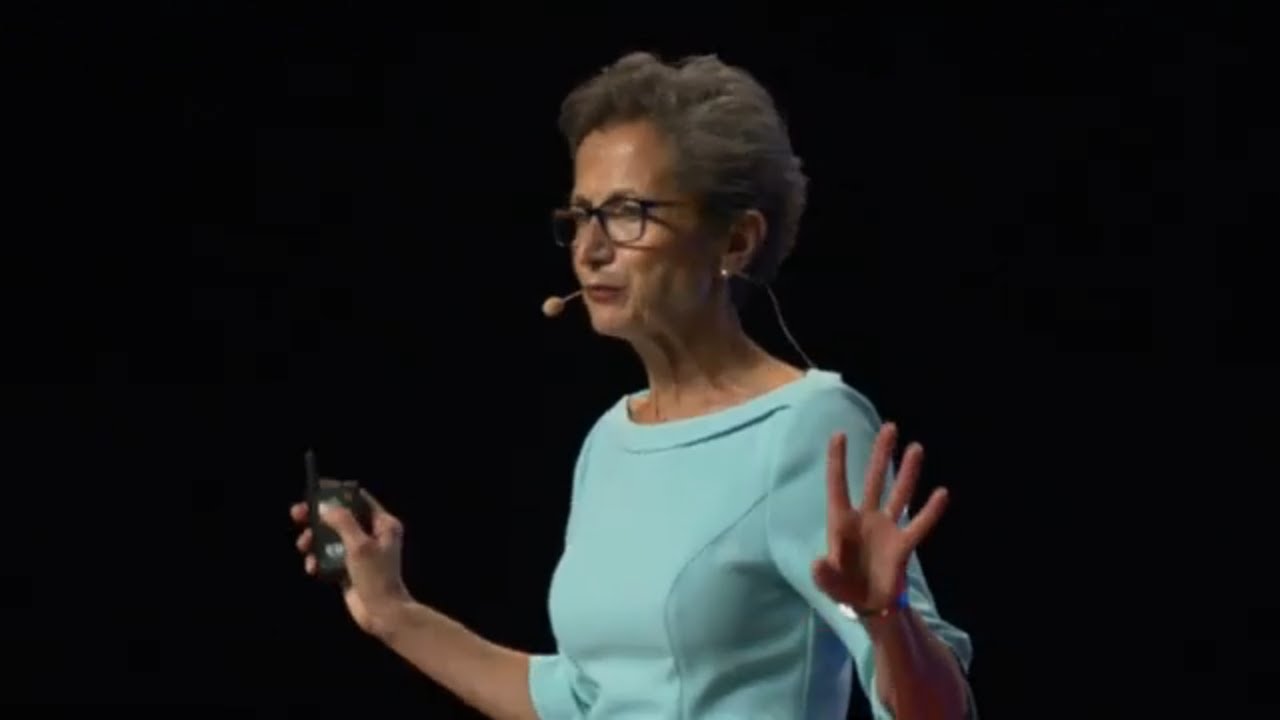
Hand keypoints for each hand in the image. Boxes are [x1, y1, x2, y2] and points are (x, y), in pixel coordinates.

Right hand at [291, 488, 411, 635]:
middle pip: (340, 517)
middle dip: (318, 517)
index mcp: (383, 524)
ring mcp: (360, 552)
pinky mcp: (348, 568)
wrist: (382, 613)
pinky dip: (318, 559)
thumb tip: (325, 506)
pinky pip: (329, 557)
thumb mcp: (359, 545)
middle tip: (297, 514)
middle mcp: (373, 534)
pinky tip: (312, 567)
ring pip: (331, 537)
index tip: (315, 490)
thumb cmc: (376, 576)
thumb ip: (342, 522)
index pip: (358, 499)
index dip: (337, 492)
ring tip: (303, 546)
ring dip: (314, 540)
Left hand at [811, 423, 949, 613]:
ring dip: (906, 473)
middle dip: (880, 455)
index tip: (839, 434)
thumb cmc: (843, 588)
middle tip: (890, 427)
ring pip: (898, 495)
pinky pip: (918, 525)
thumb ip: (823, 574)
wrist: (868, 607)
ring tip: (916, 448)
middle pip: (873, 480)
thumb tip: (817, 564)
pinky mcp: (903, 546)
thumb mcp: (828, 584)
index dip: (837, 461)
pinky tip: (941, 494)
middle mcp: (865, 519)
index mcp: (840, 523)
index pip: (838, 486)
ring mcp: (886, 529)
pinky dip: (930, 511)